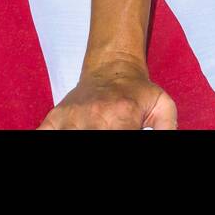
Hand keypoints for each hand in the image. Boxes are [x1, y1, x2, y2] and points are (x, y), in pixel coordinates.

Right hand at [38, 58, 176, 129]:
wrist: (113, 66)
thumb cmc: (139, 91)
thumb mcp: (163, 106)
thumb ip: (168, 129)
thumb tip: (170, 139)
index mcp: (121, 117)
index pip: (117, 140)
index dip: (125, 148)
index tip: (125, 135)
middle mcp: (93, 118)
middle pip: (89, 141)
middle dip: (101, 139)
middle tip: (109, 132)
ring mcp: (70, 118)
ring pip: (68, 138)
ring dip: (79, 137)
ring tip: (90, 132)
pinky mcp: (54, 119)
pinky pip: (44, 135)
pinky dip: (48, 139)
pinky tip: (67, 134)